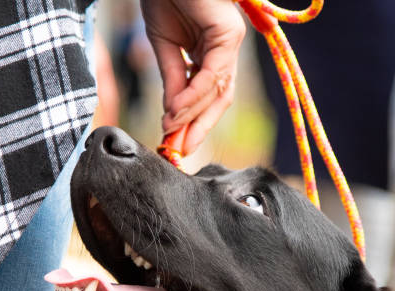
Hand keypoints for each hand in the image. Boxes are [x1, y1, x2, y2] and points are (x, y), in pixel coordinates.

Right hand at [140, 0, 245, 154]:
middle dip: (198, 128)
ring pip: (216, 92)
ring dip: (193, 117)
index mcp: (211, 53)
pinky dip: (193, 97)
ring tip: (172, 134)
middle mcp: (225, 50)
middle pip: (218, 100)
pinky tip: (176, 112)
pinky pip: (212, 76)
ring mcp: (230, 42)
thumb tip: (172, 118)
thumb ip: (172, 82)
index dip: (193, 122)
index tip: (176, 144)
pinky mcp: (228, 34)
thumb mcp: (164, 47)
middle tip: (179, 151)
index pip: (208, 97)